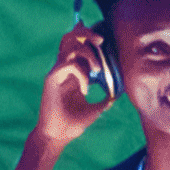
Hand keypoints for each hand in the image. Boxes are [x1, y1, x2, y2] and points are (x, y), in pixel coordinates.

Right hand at [37, 24, 115, 144]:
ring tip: (98, 69)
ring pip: (69, 46)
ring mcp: (57, 72)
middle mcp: (63, 69)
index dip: (86, 34)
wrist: (58, 136)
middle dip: (86, 33)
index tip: (102, 37)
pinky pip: (68, 64)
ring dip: (87, 53)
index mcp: (72, 72)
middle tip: (101, 41)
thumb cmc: (73, 124)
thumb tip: (118, 95)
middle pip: (70, 37)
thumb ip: (105, 99)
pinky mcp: (51, 79)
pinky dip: (81, 73)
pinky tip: (85, 89)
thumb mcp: (95, 109)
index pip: (76, 44)